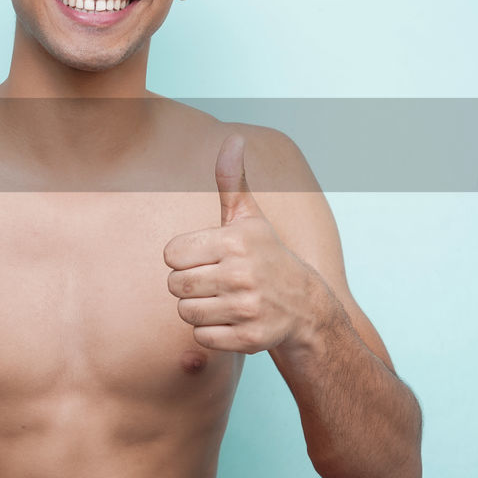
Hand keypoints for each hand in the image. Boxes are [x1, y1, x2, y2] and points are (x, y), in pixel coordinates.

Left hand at [163, 134, 321, 353]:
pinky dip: (211, 333)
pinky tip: (232, 321)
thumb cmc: (265, 256)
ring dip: (199, 310)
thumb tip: (233, 138)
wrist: (306, 307)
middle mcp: (241, 274)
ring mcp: (247, 308)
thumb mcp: (248, 218)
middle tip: (214, 282)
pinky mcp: (250, 339)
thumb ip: (232, 181)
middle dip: (188, 286)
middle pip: (175, 286)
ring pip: (186, 313)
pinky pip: (201, 338)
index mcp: (234, 241)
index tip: (206, 259)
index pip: (171, 255)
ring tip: (223, 301)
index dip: (184, 258)